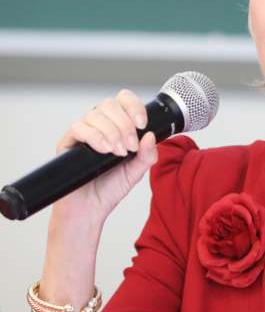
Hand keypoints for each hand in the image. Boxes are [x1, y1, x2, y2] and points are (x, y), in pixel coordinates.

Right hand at [53, 89, 157, 221]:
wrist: (89, 210)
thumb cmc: (109, 189)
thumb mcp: (135, 172)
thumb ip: (147, 155)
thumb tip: (151, 136)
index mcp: (116, 127)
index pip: (123, 101)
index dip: (133, 106)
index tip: (142, 124)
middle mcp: (98, 126)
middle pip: (109, 104)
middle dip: (124, 124)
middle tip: (130, 146)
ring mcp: (82, 133)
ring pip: (95, 114)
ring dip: (112, 132)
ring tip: (118, 153)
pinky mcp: (67, 143)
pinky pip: (78, 128)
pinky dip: (95, 137)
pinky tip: (105, 150)